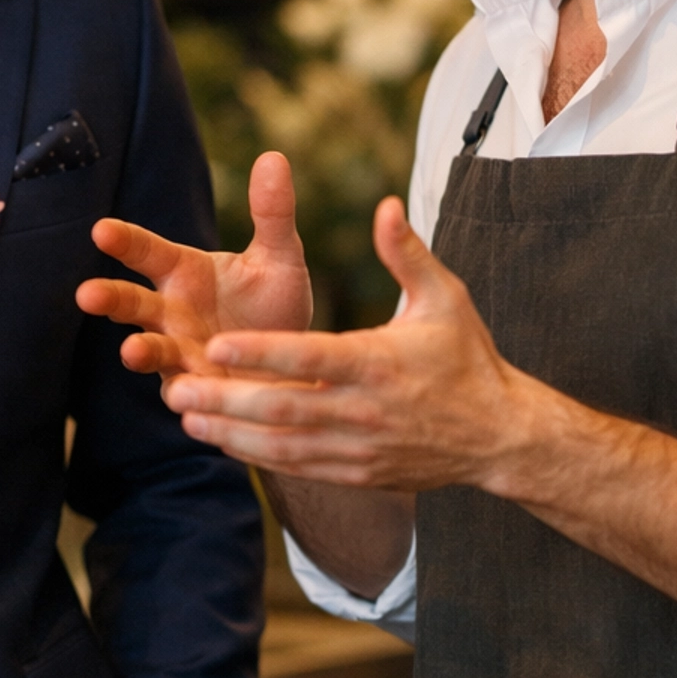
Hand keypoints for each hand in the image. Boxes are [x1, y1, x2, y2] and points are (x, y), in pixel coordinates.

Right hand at [76, 151, 313, 382]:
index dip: (124, 241)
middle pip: (132, 303)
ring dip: (139, 352)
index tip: (101, 230)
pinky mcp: (197, 391)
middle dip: (109, 299)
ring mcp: (179, 355)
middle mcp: (171, 313)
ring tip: (132, 353)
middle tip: (86, 294)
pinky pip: (184, 394)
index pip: (147, 252)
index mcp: (184, 272)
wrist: (296, 365)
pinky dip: (183, 395)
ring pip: (149, 351)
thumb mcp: (280, 258)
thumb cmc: (277, 307)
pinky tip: (184, 397)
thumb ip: (272, 214)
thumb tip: (273, 157)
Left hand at [162, 195, 531, 488]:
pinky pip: (298, 467)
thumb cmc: (467, 358)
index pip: (311, 357)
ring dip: (231, 432)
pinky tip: (221, 441)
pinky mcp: (357, 473)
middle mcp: (363, 409)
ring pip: (283, 444)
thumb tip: (384, 204)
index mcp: (378, 363)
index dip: (263, 353)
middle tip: (177, 388)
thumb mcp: (445, 298)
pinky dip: (257, 456)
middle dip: (227, 400)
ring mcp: (359, 447)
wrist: (499, 435)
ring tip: (184, 417)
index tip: (219, 344)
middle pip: (284, 407)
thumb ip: (406, 253)